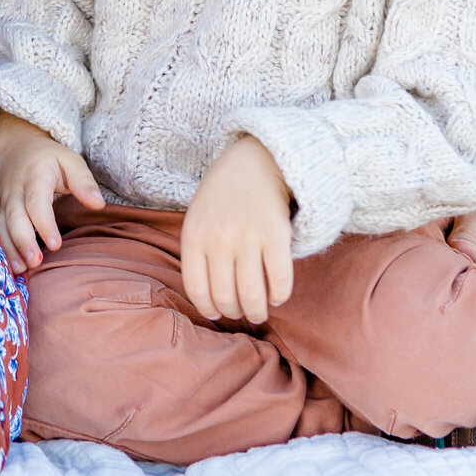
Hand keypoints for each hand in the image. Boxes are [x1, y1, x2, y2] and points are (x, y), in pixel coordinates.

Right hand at [0, 110, 103, 274]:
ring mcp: (3, 201)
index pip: (37, 203)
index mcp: (34, 177)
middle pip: (14, 218)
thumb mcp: (70, 160)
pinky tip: (13, 266)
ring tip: (22, 270)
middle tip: (36, 263)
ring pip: (1, 227)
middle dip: (23, 242)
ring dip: (10, 249)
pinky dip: (2, 248)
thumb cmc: (48, 157)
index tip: (56, 244)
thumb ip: (84, 182)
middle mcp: (14, 190)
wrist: (16, 145)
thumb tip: (98, 204)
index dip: (44, 225)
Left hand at [181, 136, 294, 325]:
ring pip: (252, 294)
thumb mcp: (198, 217)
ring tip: (260, 312)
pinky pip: (279, 279)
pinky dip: (280, 295)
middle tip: (242, 314)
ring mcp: (247, 237)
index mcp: (195, 236)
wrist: (254, 160)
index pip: (197, 288)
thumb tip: (208, 300)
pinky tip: (278, 296)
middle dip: (235, 313)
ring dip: (257, 311)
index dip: (208, 308)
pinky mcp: (276, 234)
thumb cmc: (223, 195)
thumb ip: (198, 251)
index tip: (217, 314)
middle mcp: (219, 239)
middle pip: (225, 296)